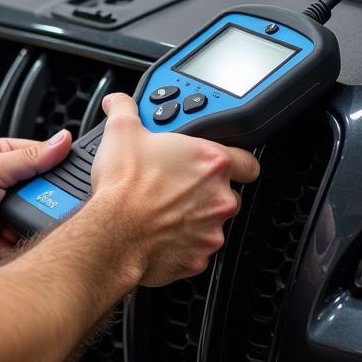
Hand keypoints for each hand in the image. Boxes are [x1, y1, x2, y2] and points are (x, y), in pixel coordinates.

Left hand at [0, 131, 73, 272]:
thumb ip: (29, 159)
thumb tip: (62, 141)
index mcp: (8, 165)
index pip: (49, 168)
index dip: (63, 177)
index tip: (78, 186)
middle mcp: (8, 193)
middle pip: (47, 204)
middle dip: (49, 212)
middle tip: (45, 213)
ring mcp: (2, 222)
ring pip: (35, 231)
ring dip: (33, 235)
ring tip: (25, 232)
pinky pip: (18, 255)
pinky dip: (19, 255)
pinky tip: (12, 250)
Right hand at [91, 93, 259, 287]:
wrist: (113, 231)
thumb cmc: (124, 186)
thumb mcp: (121, 131)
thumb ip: (125, 109)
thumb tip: (119, 102)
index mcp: (211, 161)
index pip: (248, 162)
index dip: (235, 162)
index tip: (217, 164)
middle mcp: (219, 197)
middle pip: (227, 194)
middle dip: (205, 191)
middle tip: (176, 185)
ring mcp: (211, 230)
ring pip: (211, 223)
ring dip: (193, 218)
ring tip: (162, 210)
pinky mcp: (199, 259)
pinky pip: (195, 249)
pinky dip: (180, 243)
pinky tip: (158, 232)